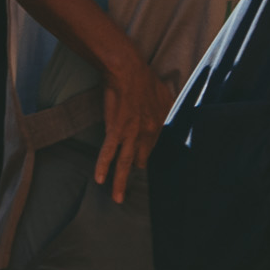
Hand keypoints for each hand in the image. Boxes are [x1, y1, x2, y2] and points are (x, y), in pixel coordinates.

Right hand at [95, 56, 174, 202]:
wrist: (128, 70)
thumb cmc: (145, 77)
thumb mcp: (165, 94)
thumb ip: (166, 106)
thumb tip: (169, 111)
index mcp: (160, 124)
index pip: (153, 147)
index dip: (146, 154)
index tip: (141, 161)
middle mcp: (148, 132)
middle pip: (141, 158)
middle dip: (135, 169)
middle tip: (127, 182)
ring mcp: (131, 133)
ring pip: (126, 163)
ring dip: (121, 182)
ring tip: (118, 198)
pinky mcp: (115, 130)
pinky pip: (108, 153)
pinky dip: (103, 167)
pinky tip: (100, 180)